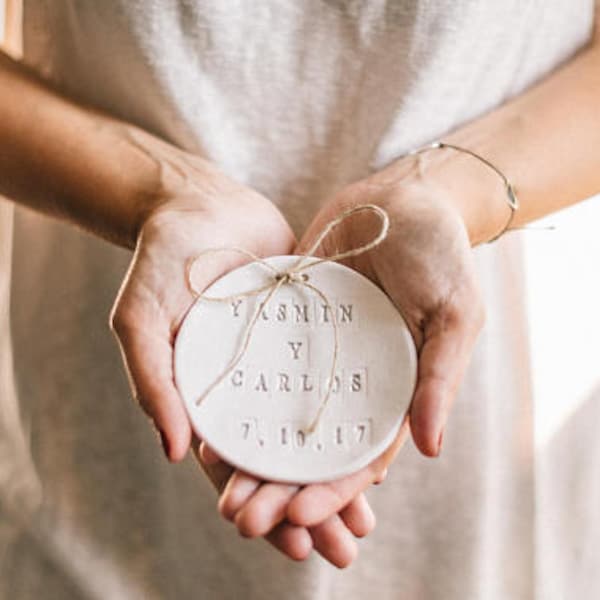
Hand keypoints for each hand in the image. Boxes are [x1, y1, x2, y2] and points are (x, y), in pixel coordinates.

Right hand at [108, 143, 368, 564]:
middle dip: (307, 506)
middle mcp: (247, 386)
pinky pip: (335, 377)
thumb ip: (152, 376)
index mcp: (205, 395)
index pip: (232, 466)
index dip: (258, 505)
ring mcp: (280, 361)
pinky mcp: (310, 330)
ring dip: (336, 471)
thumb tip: (175, 451)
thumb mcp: (143, 313)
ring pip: (312, 427)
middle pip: (279, 458)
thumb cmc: (164, 258)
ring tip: (368, 517)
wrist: (203, 203)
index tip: (288, 543)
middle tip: (342, 551)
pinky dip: (352, 412)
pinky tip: (380, 440)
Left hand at [218, 156, 485, 553]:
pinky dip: (241, 393)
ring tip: (215, 477)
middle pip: (312, 449)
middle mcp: (352, 383)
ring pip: (281, 414)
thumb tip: (429, 447)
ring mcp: (319, 355)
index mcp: (394, 392)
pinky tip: (208, 413)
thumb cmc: (440, 254)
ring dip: (253, 452)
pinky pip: (264, 363)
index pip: (360, 458)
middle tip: (241, 518)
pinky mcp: (292, 323)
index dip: (331, 492)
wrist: (402, 198)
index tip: (297, 515)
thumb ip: (439, 376)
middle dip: (280, 487)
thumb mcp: (453, 313)